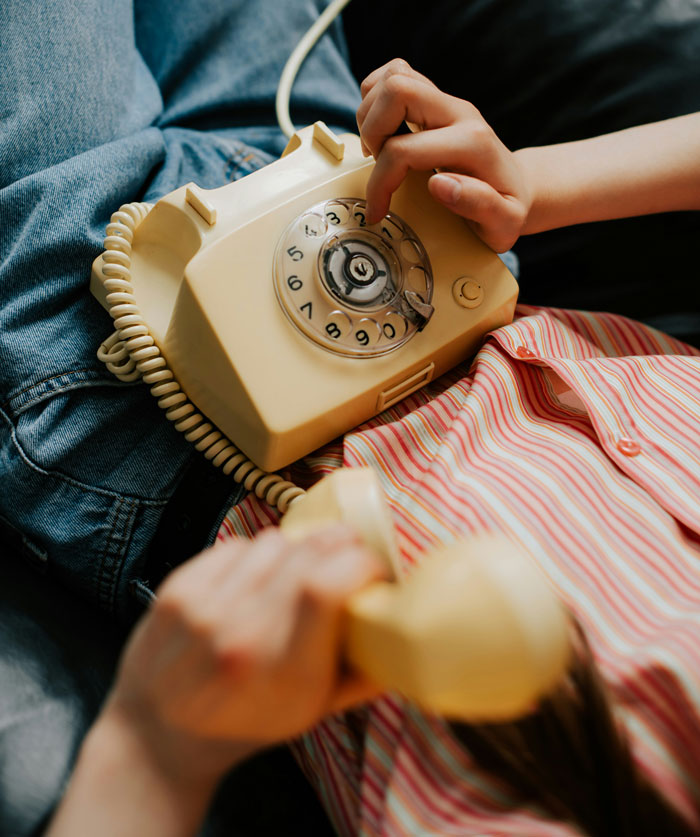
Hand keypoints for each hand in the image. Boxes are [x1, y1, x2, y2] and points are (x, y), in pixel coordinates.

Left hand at [107, 525, 386, 782]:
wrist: (159, 732)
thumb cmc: (247, 723)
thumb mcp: (313, 713)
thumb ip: (363, 676)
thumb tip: (405, 633)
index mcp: (283, 672)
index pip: (326, 587)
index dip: (360, 564)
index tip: (373, 570)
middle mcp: (241, 635)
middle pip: (306, 553)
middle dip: (340, 543)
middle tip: (348, 556)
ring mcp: (204, 609)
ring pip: (273, 541)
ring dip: (297, 549)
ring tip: (295, 573)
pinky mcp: (176, 590)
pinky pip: (236, 544)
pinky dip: (255, 553)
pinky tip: (254, 578)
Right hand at [357, 59, 531, 251]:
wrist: (517, 187)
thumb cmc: (507, 209)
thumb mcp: (504, 223)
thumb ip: (479, 205)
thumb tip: (440, 184)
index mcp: (472, 144)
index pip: (404, 149)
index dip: (380, 182)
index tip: (378, 209)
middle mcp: (458, 112)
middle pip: (397, 89)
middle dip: (371, 131)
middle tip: (376, 163)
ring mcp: (446, 102)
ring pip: (393, 75)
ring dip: (371, 114)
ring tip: (378, 150)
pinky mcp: (435, 99)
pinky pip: (395, 76)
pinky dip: (376, 100)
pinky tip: (382, 133)